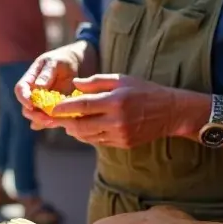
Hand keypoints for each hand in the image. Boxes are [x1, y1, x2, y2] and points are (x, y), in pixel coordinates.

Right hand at [14, 45, 85, 129]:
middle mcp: (33, 94)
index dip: (23, 98)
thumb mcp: (55, 62)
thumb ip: (46, 73)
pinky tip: (61, 123)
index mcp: (30, 79)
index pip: (20, 90)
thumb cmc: (62, 60)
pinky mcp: (53, 110)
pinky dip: (54, 123)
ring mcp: (43, 103)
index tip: (30, 104)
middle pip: (27, 108)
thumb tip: (38, 86)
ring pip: (37, 117)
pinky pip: (50, 120)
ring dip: (44, 122)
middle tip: (47, 119)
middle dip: (35, 115)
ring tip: (55, 122)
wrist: (75, 65)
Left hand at [49, 74, 181, 147]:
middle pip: (82, 126)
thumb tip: (75, 84)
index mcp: (115, 101)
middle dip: (66, 123)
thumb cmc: (144, 91)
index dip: (64, 108)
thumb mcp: (121, 79)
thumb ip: (96, 81)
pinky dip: (88, 136)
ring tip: (69, 123)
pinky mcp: (124, 144)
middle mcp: (117, 120)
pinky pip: (99, 141)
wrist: (170, 112)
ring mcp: (121, 134)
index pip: (83, 106)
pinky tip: (85, 128)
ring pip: (88, 136)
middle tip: (57, 118)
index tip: (52, 108)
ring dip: (75, 130)